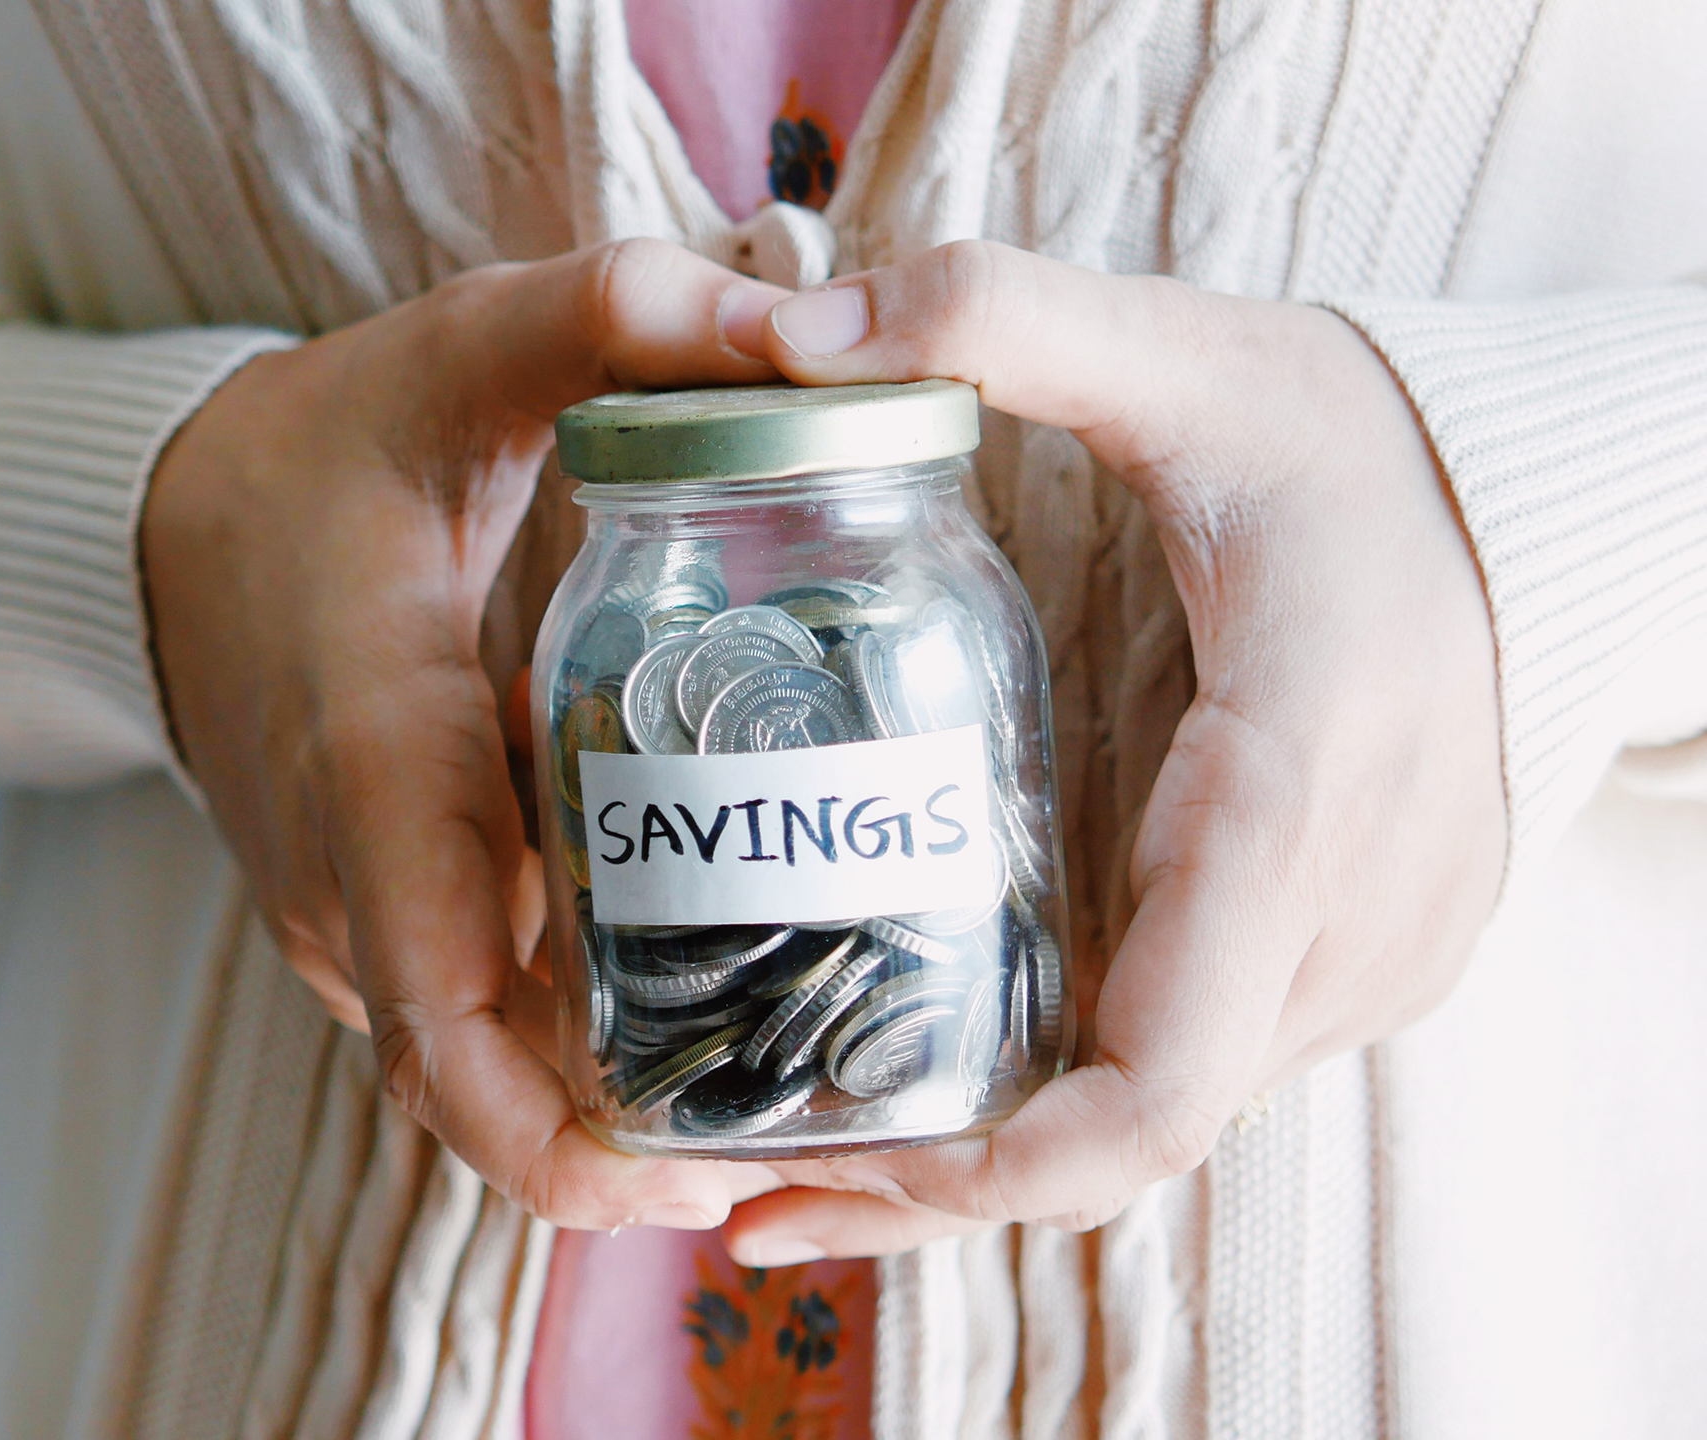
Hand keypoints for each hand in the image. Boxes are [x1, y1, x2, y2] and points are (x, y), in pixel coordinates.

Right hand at [143, 240, 789, 1229]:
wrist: (162, 526)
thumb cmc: (323, 448)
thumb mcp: (461, 352)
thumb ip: (613, 316)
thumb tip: (798, 324)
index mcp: (374, 767)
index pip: (442, 1024)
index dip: (559, 1142)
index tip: (698, 1179)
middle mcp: (344, 882)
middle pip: (479, 1091)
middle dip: (628, 1150)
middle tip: (802, 1142)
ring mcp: (341, 919)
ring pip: (477, 1066)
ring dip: (607, 1101)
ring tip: (785, 1083)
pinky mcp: (358, 922)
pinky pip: (466, 1018)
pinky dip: (566, 1040)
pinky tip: (698, 998)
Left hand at [719, 241, 1505, 1260]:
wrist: (1548, 498)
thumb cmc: (1363, 441)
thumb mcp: (1191, 356)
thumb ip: (1000, 320)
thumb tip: (787, 327)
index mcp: (1294, 799)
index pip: (1159, 1077)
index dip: (998, 1167)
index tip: (838, 1174)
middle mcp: (1344, 925)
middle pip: (1128, 1136)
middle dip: (938, 1183)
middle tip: (737, 1193)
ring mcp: (1362, 964)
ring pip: (1156, 1122)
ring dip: (986, 1160)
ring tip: (789, 1156)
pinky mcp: (1347, 963)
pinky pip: (1188, 1072)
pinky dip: (1059, 1106)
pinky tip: (926, 1092)